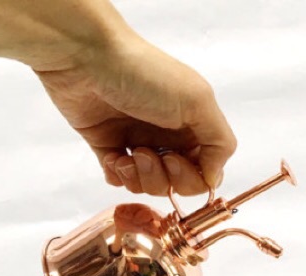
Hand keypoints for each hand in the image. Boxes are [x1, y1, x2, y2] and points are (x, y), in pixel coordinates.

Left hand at [35, 32, 236, 195]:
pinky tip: (112, 157)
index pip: (206, 173)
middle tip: (145, 152)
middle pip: (177, 185)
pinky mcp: (109, 147)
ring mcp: (139, 142)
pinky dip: (118, 175)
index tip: (173, 159)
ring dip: (139, 177)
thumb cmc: (145, 75)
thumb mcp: (198, 101)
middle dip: (163, 178)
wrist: (86, 59)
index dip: (192, 178)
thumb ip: (219, 143)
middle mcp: (169, 136)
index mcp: (194, 126)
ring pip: (149, 186)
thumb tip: (213, 178)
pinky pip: (120, 180)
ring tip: (128, 153)